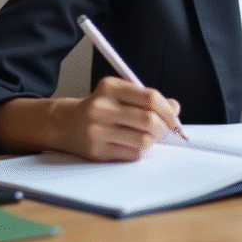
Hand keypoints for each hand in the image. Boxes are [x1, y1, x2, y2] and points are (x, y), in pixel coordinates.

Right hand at [58, 76, 181, 161]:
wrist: (66, 124)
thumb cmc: (100, 108)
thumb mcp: (120, 94)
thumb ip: (147, 98)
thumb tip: (175, 108)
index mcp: (110, 87)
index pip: (150, 97)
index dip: (168, 110)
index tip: (174, 118)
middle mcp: (102, 108)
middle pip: (149, 120)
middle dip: (164, 128)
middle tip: (165, 130)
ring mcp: (98, 131)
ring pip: (143, 140)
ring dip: (153, 141)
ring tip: (150, 137)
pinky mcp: (97, 151)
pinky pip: (132, 154)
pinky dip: (140, 151)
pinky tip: (134, 144)